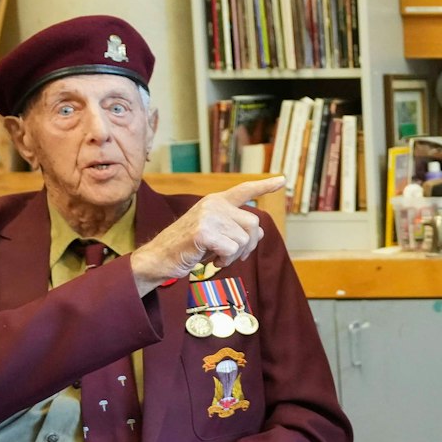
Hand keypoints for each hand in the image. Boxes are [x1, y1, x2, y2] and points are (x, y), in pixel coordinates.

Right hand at [130, 176, 283, 293]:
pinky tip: (212, 261)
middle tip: (232, 256)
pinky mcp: (203, 232)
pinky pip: (232, 250)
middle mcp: (214, 204)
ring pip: (244, 240)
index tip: (282, 180)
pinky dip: (225, 261)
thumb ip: (236, 228)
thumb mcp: (216, 233)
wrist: (159, 257)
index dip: (264, 186)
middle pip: (253, 224)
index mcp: (216, 201)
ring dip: (235, 256)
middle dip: (249, 245)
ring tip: (217, 257)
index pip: (244, 190)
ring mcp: (208, 216)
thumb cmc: (188, 247)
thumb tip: (260, 232)